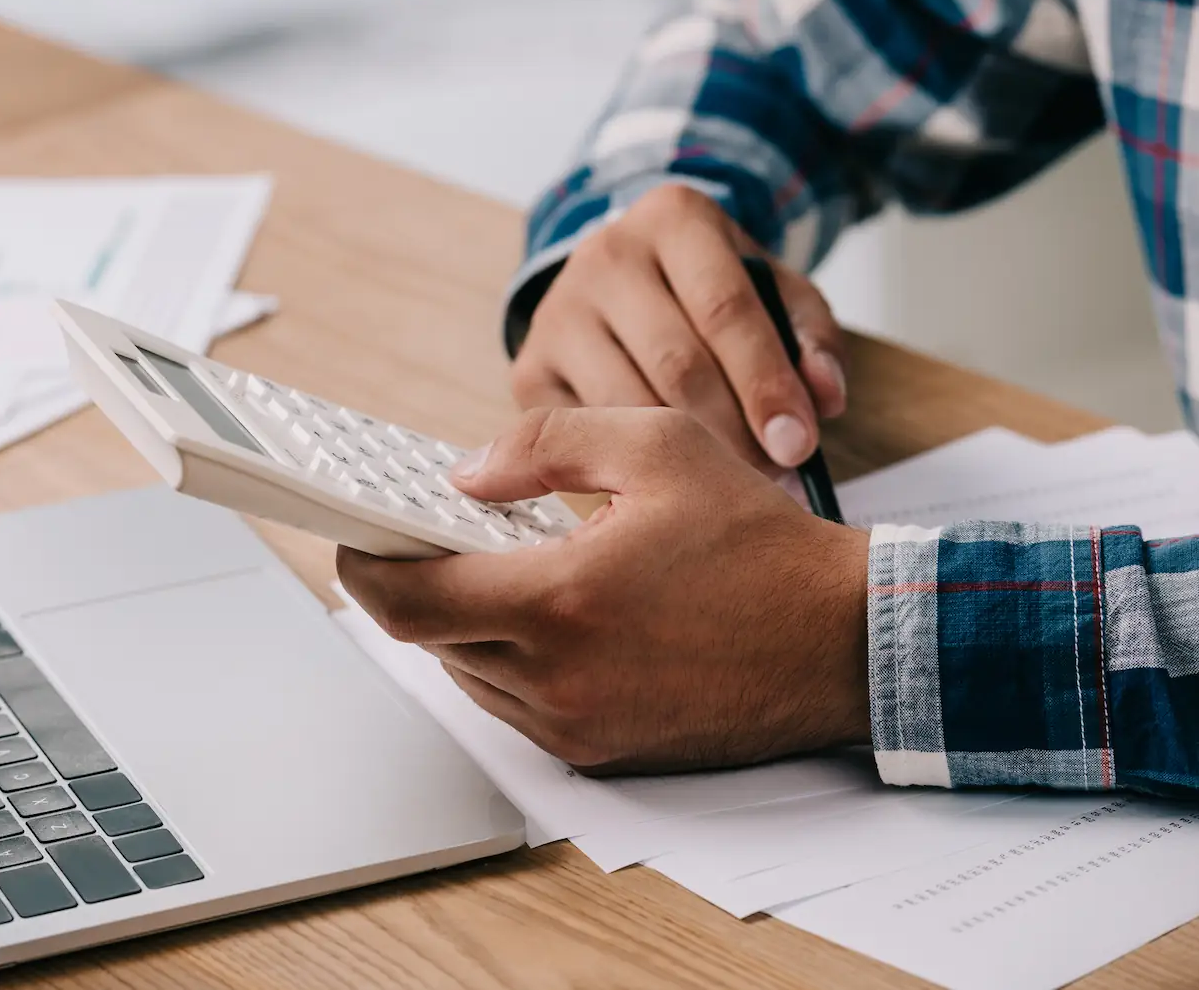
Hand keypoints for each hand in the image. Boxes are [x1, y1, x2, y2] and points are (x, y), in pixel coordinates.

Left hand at [337, 407, 870, 773]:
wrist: (842, 641)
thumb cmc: (758, 545)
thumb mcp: (656, 448)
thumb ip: (543, 446)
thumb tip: (464, 473)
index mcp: (559, 603)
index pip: (408, 602)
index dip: (365, 568)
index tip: (356, 539)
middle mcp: (558, 680)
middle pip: (432, 638)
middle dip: (421, 586)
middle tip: (436, 538)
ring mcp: (577, 726)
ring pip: (471, 675)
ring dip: (467, 625)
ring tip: (506, 571)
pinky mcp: (601, 752)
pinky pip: (517, 707)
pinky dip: (511, 662)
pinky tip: (551, 617)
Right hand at [513, 183, 846, 473]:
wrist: (621, 284)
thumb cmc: (708, 293)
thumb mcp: (773, 293)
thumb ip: (811, 340)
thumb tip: (823, 400)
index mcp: (674, 219)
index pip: (725, 308)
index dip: (766, 383)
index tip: (798, 444)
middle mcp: (605, 256)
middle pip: (676, 363)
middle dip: (731, 432)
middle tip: (770, 477)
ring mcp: (557, 313)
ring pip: (628, 406)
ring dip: (682, 460)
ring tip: (727, 485)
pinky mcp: (529, 369)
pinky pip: (586, 435)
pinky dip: (628, 467)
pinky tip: (663, 480)